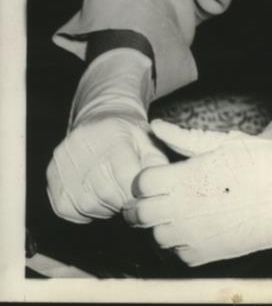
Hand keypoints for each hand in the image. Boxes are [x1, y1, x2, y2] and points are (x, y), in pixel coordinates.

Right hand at [46, 113, 168, 222]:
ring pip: (86, 204)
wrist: (100, 119)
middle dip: (121, 201)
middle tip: (126, 196)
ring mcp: (64, 160)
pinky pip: (66, 208)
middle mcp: (84, 146)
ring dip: (103, 208)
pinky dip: (82, 210)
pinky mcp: (51, 174)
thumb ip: (157, 163)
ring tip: (111, 194)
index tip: (140, 194)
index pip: (126, 178)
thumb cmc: (129, 134)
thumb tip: (163, 187)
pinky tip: (93, 197)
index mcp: (113, 137)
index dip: (135, 193)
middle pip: (107, 194)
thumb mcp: (148, 141)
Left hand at [123, 119, 271, 266]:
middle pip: (141, 214)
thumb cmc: (264, 162)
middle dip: (147, 202)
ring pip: (158, 237)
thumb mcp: (224, 142)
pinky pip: (181, 255)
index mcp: (185, 179)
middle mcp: (184, 211)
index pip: (141, 183)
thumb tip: (157, 125)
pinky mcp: (210, 256)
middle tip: (167, 192)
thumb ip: (184, 138)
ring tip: (186, 208)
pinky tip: (201, 227)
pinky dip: (184, 244)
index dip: (148, 177)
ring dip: (165, 224)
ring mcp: (195, 237)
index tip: (162, 172)